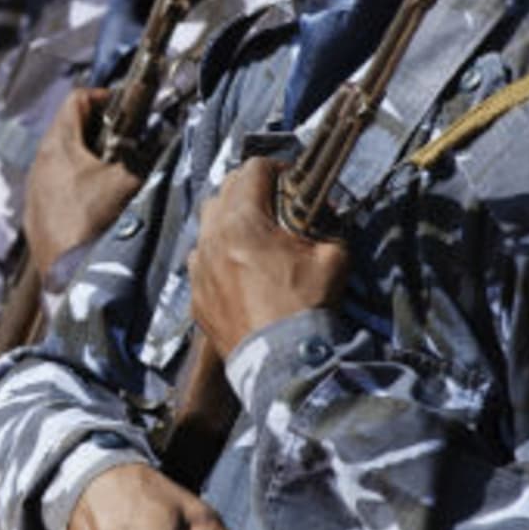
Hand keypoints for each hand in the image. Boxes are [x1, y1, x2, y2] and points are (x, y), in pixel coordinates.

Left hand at [23, 89, 144, 283]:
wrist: (71, 272)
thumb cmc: (97, 220)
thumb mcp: (129, 179)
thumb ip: (144, 154)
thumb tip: (164, 139)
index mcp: (58, 145)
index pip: (77, 100)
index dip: (103, 97)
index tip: (124, 106)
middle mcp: (38, 162)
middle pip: (66, 129)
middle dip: (96, 130)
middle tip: (122, 140)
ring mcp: (32, 189)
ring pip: (58, 161)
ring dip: (83, 159)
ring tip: (109, 173)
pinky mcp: (33, 214)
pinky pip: (52, 187)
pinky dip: (72, 185)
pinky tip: (92, 203)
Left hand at [189, 158, 349, 360]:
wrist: (283, 361)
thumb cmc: (308, 306)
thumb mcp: (332, 257)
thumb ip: (328, 225)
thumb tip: (326, 212)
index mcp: (243, 222)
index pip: (254, 170)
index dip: (277, 168)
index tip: (292, 178)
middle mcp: (212, 239)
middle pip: (225, 190)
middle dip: (250, 187)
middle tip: (274, 199)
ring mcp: (199, 267)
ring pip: (207, 224)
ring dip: (229, 219)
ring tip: (254, 232)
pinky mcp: (195, 294)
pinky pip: (201, 260)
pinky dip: (218, 254)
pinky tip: (239, 268)